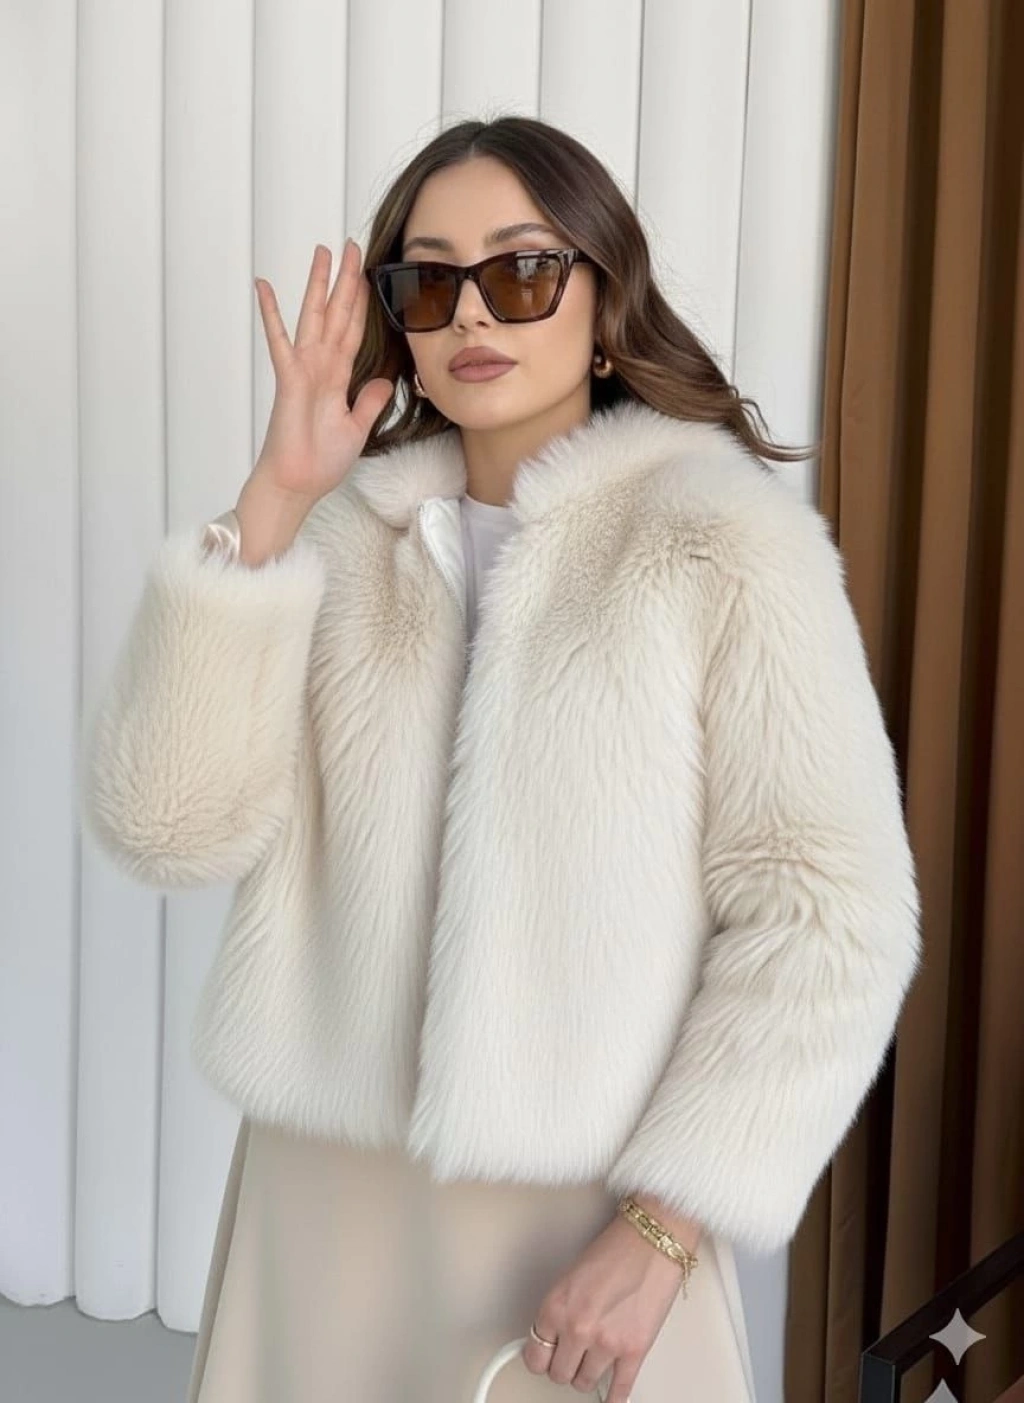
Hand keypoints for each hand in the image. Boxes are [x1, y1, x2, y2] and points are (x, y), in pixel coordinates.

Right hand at [252, 240, 394, 503]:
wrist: (298, 483)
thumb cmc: (320, 461)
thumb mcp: (357, 427)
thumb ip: (369, 401)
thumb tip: (383, 380)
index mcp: (338, 377)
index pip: (355, 331)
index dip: (363, 304)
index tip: (369, 277)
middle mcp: (321, 366)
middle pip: (338, 314)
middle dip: (346, 281)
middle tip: (352, 246)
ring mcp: (304, 369)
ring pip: (314, 317)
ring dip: (319, 284)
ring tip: (323, 252)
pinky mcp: (289, 378)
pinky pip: (280, 340)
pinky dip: (271, 313)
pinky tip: (264, 285)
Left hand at [521, 1213, 688, 1399]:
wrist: (654, 1238)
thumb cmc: (618, 1248)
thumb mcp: (573, 1277)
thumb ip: (562, 1311)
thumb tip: (557, 1337)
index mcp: (556, 1306)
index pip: (535, 1356)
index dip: (541, 1358)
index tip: (545, 1358)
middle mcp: (578, 1327)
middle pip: (559, 1374)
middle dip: (565, 1366)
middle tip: (571, 1357)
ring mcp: (607, 1343)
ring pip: (585, 1384)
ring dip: (589, 1374)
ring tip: (594, 1362)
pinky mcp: (634, 1351)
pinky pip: (619, 1391)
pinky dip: (614, 1398)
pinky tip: (611, 1396)